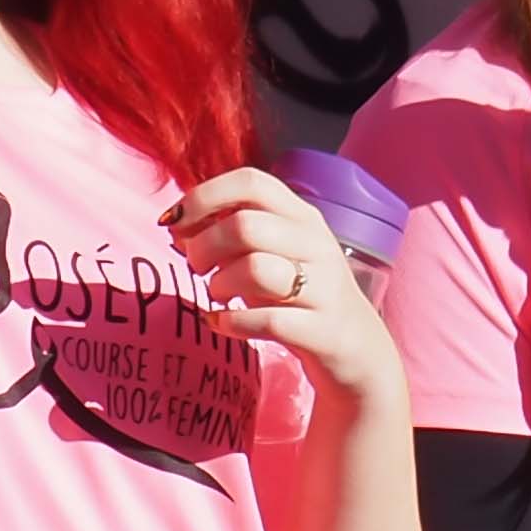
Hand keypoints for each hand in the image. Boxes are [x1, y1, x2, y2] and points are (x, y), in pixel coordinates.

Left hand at [167, 170, 403, 416]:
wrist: (355, 348)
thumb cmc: (298, 296)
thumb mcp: (269, 254)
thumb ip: (229, 235)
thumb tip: (175, 223)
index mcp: (300, 217)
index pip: (251, 182)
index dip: (204, 196)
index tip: (175, 221)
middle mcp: (315, 244)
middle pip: (245, 226)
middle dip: (204, 247)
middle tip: (196, 268)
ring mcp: (322, 287)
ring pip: (255, 268)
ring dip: (219, 284)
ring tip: (216, 296)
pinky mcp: (321, 329)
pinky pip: (267, 321)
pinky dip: (231, 323)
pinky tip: (220, 323)